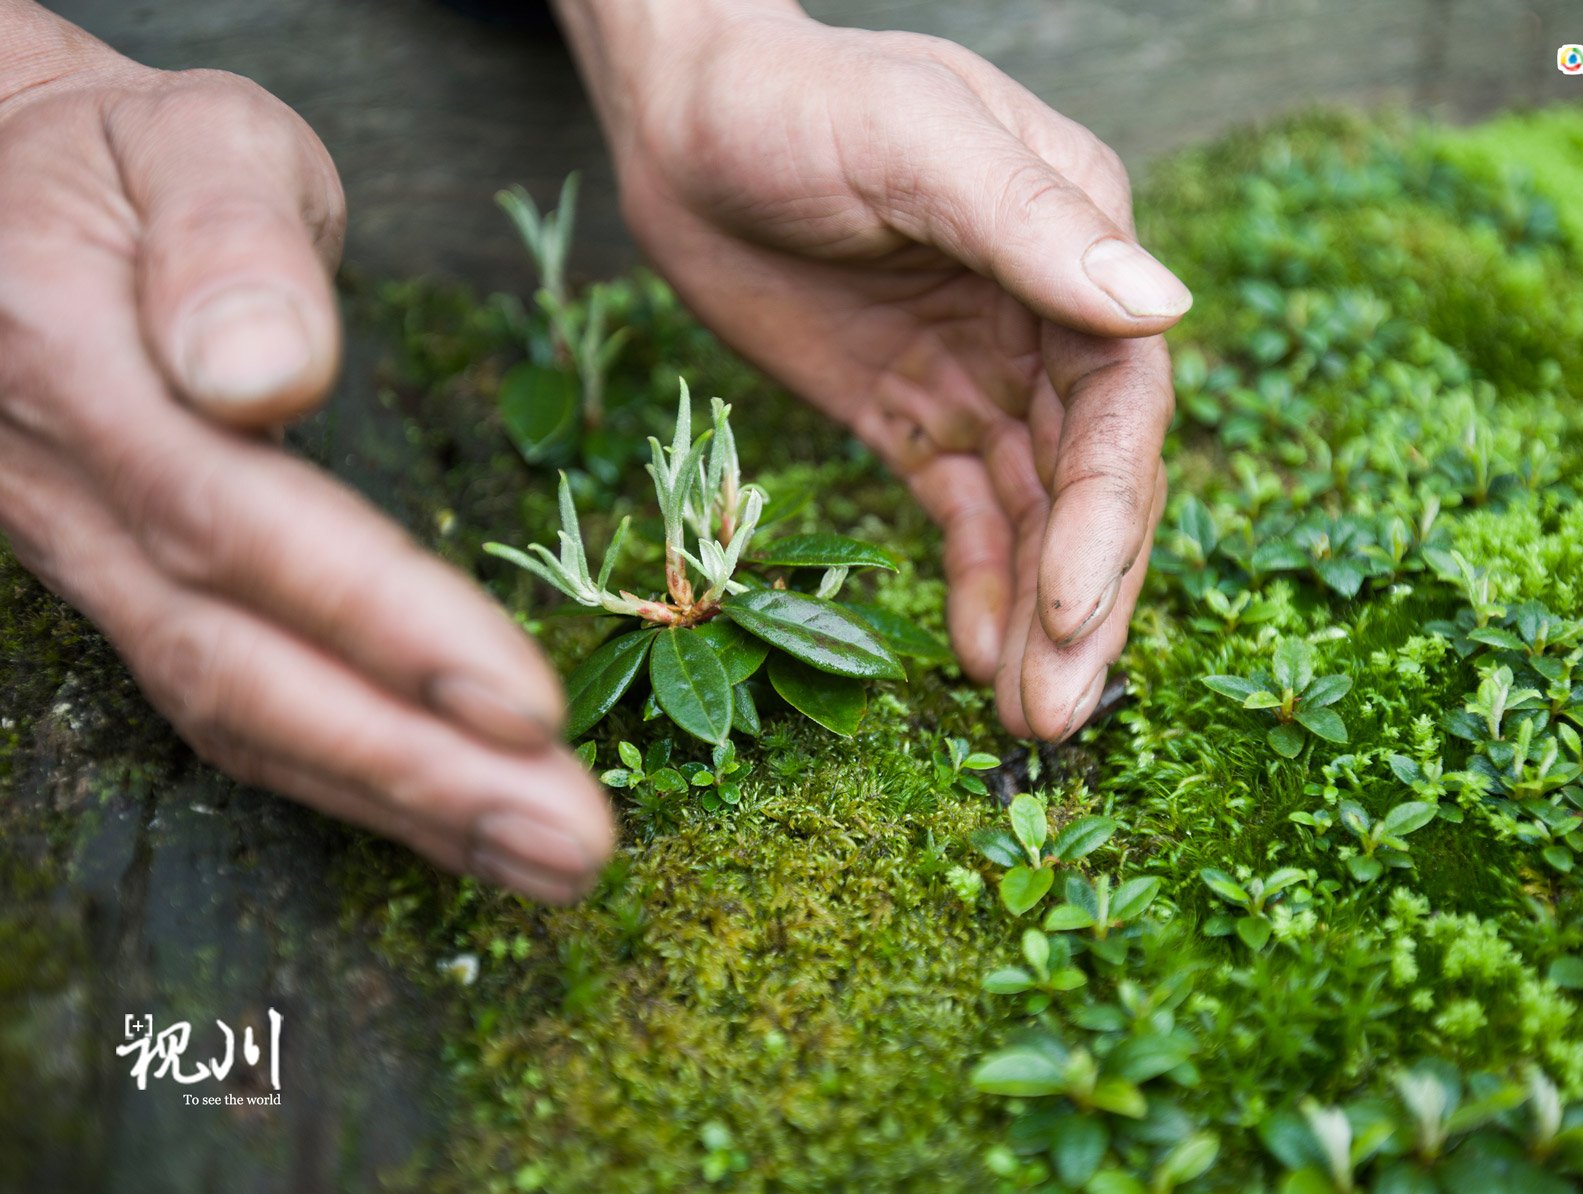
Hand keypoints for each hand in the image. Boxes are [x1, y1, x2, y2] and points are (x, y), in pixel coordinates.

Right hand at [0, 14, 611, 901]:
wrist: (13, 194)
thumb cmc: (141, 160)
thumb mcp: (196, 137)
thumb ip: (229, 241)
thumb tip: (260, 375)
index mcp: (74, 362)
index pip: (238, 525)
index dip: (382, 629)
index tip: (527, 709)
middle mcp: (67, 492)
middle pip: (240, 665)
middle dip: (415, 772)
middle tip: (576, 845)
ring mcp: (88, 559)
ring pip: (233, 714)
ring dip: (400, 806)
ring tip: (551, 861)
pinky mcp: (127, 593)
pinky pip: (229, 706)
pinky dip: (350, 780)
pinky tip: (455, 819)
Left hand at [561, 0, 1183, 739]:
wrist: (684, 120)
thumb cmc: (798, 99)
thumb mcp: (912, 140)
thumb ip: (1028, 224)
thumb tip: (1163, 308)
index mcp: (1077, 246)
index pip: (1120, 404)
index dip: (1105, 515)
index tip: (1069, 607)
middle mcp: (1050, 322)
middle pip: (1088, 483)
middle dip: (1082, 599)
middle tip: (1058, 713)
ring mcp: (981, 376)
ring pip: (1031, 518)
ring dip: (1036, 618)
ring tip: (1029, 720)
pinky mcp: (914, 416)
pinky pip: (963, 517)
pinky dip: (975, 587)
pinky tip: (975, 660)